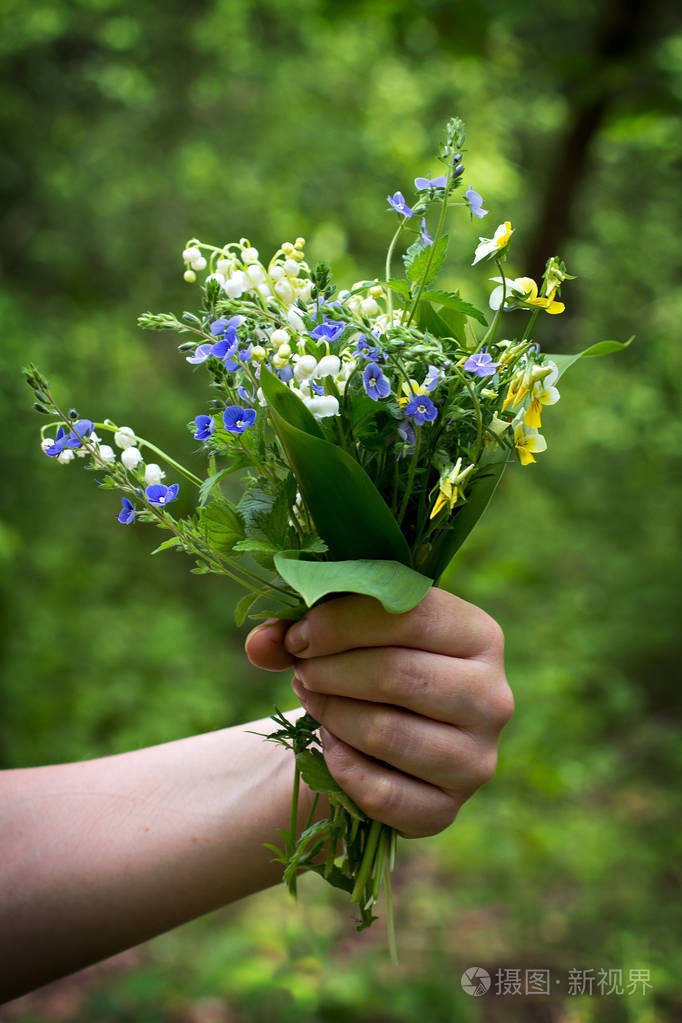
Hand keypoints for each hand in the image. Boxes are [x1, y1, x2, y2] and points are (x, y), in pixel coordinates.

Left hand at [245, 588, 512, 837]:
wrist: (387, 739)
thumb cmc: (370, 665)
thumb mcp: (345, 634)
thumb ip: (298, 628)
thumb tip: (261, 642)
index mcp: (481, 636)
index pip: (411, 616)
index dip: (341, 624)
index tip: (297, 636)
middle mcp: (493, 697)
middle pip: (398, 675)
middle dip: (331, 671)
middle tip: (301, 671)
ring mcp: (476, 760)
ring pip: (386, 733)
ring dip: (331, 714)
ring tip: (312, 699)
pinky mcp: (447, 810)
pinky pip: (381, 794)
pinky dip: (342, 767)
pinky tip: (329, 746)